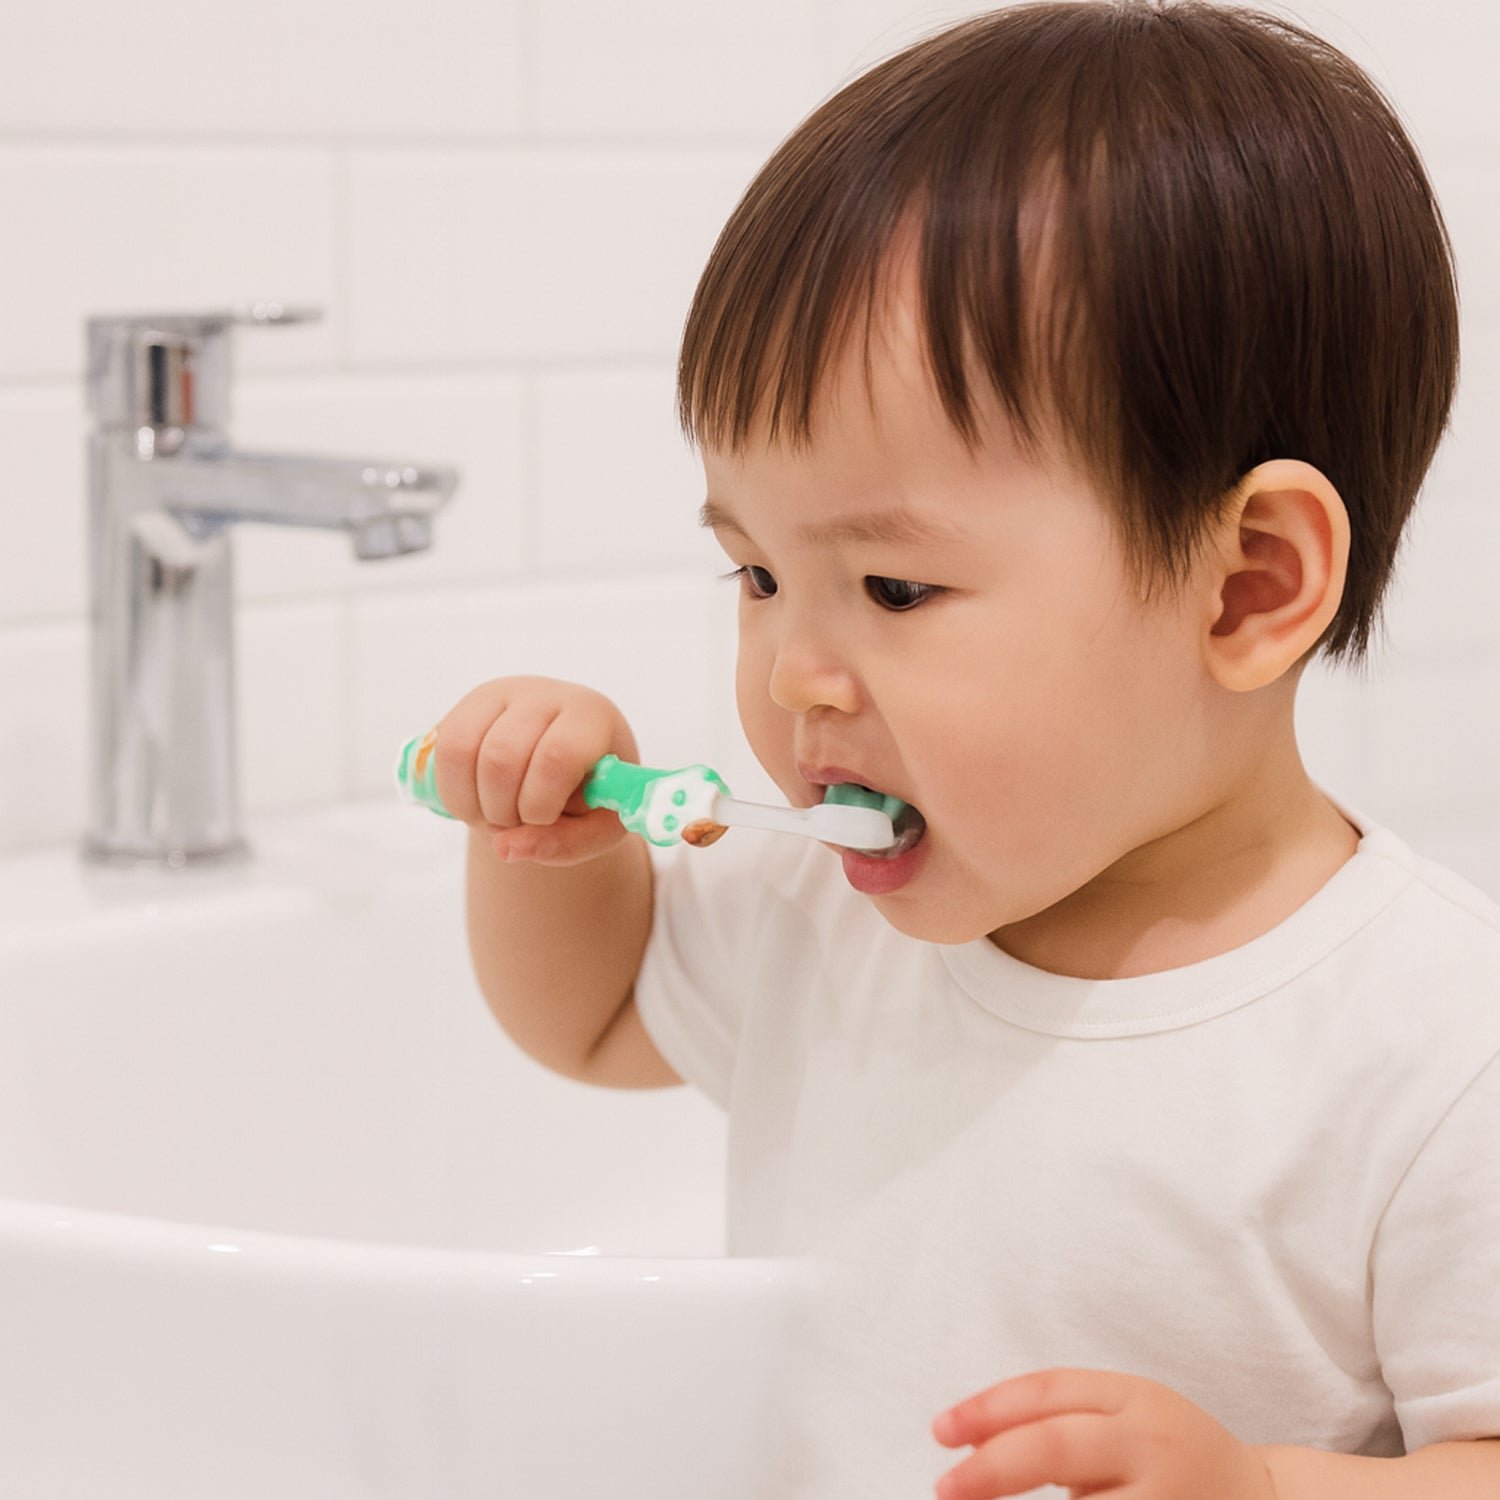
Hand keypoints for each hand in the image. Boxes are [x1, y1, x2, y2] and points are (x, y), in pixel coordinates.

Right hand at [431, 675, 639, 865]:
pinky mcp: (470, 706)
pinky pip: (442, 751)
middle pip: (502, 755)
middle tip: (519, 824)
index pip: (558, 755)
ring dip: (473, 804)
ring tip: (496, 817)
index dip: (541, 802)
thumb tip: (504, 848)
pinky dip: (453, 793)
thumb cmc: (593, 797)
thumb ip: (566, 844)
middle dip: (503, 810)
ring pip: (461, 751)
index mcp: (591, 717)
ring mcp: (502, 694)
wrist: (571, 767)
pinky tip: (476, 804)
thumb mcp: (599, 830)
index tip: (545, 819)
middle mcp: (545, 695)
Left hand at [932, 1368, 1277, 1499]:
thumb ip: (1063, 1426)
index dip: (987, 1408)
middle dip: (992, 1466)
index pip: (1047, 1390)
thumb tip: (973, 1450)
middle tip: (945, 1487)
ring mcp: (1169, 1495)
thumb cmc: (1173, 1460)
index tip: (940, 1431)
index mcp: (1133, 1395)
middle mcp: (1151, 1440)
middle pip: (1055, 1444)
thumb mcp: (1125, 1421)